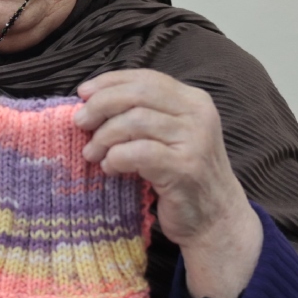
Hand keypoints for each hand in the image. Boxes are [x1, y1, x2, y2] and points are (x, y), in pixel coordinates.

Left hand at [74, 69, 261, 297]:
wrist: (216, 220)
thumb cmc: (182, 176)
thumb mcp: (169, 136)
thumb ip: (143, 114)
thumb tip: (90, 101)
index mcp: (194, 100)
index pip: (146, 78)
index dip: (110, 82)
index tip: (83, 94)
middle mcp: (198, 115)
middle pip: (138, 94)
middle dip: (101, 106)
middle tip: (80, 123)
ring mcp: (195, 141)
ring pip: (135, 121)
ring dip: (104, 137)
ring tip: (93, 153)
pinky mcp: (184, 168)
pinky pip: (137, 153)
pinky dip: (115, 158)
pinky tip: (110, 169)